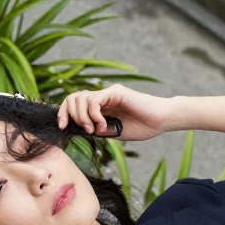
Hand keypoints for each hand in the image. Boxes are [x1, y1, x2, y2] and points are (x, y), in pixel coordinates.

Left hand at [56, 85, 173, 141]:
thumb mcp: (114, 132)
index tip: (63, 128)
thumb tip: (83, 130)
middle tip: (84, 130)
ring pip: (80, 98)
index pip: (73, 104)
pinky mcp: (115, 92)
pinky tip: (102, 124)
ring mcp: (108, 93)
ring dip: (82, 117)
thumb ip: (99, 130)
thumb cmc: (142, 127)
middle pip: (72, 98)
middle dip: (69, 115)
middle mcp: (101, 97)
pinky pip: (94, 100)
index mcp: (100, 107)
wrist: (161, 121)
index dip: (64, 114)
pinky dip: (93, 114)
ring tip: (94, 129)